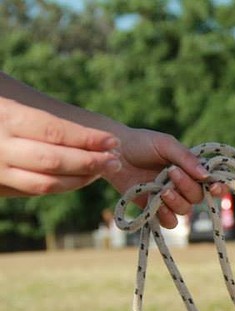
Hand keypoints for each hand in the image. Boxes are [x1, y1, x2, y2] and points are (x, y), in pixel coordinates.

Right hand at [0, 96, 119, 195]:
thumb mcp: (4, 88)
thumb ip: (32, 104)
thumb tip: (77, 120)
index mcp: (5, 116)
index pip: (54, 131)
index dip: (88, 139)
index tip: (113, 141)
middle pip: (54, 161)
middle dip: (90, 163)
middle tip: (115, 161)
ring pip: (45, 184)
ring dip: (80, 179)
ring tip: (102, 170)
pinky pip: (31, 191)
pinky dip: (60, 185)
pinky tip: (78, 177)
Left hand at [105, 126, 225, 227]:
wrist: (113, 152)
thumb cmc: (142, 143)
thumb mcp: (166, 144)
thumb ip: (186, 158)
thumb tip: (205, 175)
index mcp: (192, 169)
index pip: (213, 183)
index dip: (218, 188)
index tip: (214, 188)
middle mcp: (184, 186)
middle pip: (198, 197)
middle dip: (187, 188)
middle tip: (171, 172)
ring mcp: (170, 198)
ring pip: (185, 210)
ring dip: (176, 202)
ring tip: (161, 190)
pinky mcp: (154, 209)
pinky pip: (169, 222)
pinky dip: (165, 216)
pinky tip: (156, 204)